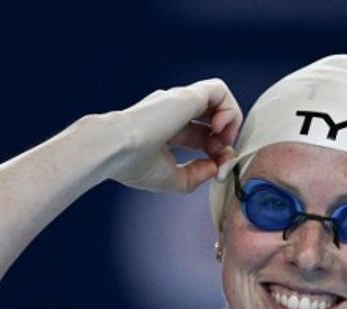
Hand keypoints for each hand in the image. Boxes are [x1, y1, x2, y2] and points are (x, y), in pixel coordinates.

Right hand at [105, 78, 242, 193]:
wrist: (116, 148)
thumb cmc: (132, 163)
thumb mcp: (170, 179)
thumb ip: (195, 175)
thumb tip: (215, 167)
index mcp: (165, 129)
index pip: (201, 136)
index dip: (216, 153)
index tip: (217, 170)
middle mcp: (172, 112)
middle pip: (211, 120)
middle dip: (224, 140)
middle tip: (222, 157)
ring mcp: (179, 101)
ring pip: (217, 100)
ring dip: (229, 122)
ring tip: (223, 140)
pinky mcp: (187, 95)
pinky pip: (219, 91)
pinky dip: (228, 109)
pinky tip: (219, 128)